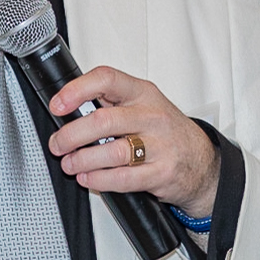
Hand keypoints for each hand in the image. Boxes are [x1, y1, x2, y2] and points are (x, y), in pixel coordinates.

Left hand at [45, 66, 220, 217]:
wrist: (202, 161)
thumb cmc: (166, 131)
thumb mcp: (144, 105)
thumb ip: (112, 104)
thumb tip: (69, 111)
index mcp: (143, 93)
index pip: (107, 79)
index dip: (77, 90)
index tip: (58, 105)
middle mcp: (152, 116)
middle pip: (103, 121)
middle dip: (71, 135)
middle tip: (58, 144)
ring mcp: (159, 145)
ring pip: (112, 152)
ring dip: (82, 160)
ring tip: (70, 164)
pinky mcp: (161, 173)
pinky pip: (123, 178)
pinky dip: (99, 180)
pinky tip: (88, 178)